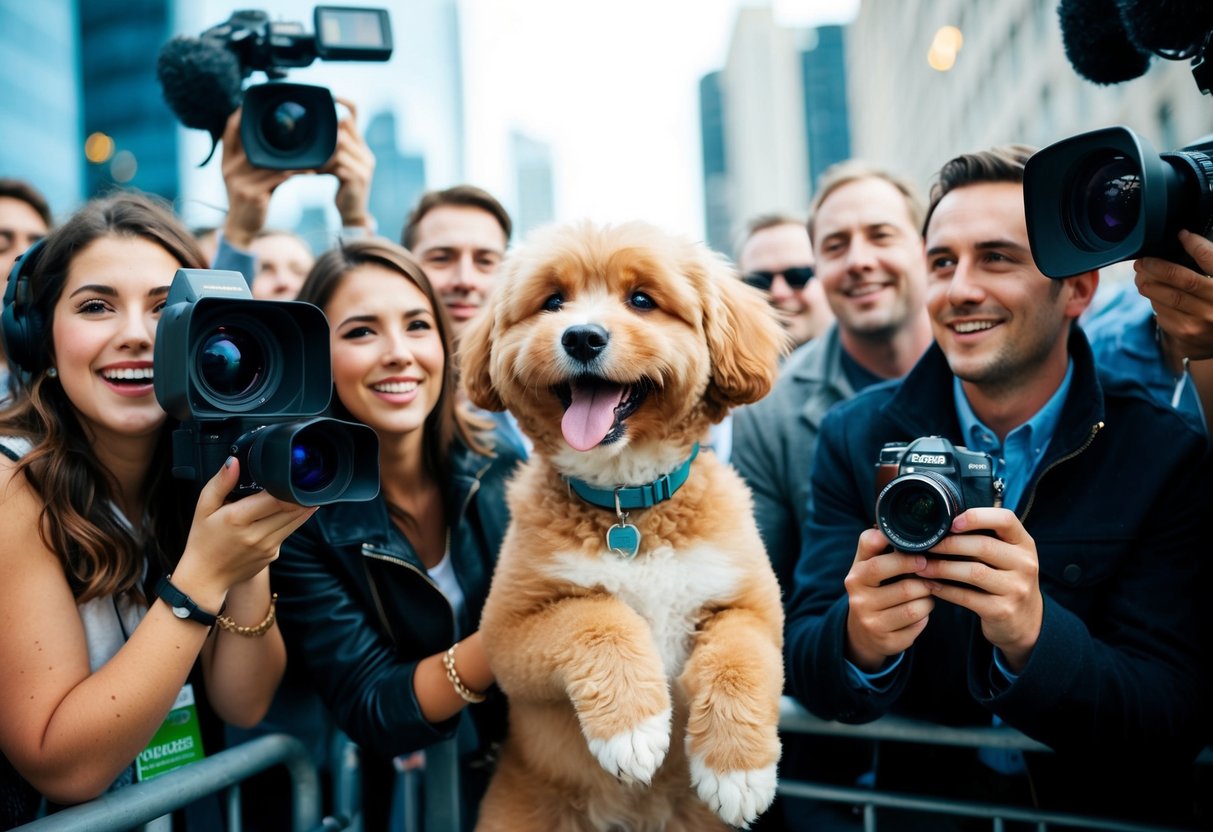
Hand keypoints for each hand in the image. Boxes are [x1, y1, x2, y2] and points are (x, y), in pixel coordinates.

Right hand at [171, 457, 315, 609]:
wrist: (205, 578)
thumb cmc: (202, 540)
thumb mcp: (204, 507)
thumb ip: (221, 482)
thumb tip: (234, 461)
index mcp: (239, 518)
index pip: (277, 497)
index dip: (289, 485)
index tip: (293, 473)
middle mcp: (257, 534)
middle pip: (292, 509)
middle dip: (301, 493)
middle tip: (305, 479)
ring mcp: (268, 547)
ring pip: (296, 521)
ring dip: (303, 506)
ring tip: (305, 492)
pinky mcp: (273, 555)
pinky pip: (288, 533)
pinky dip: (291, 521)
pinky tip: (286, 512)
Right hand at [219, 108, 305, 249]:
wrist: (241, 228)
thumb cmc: (251, 199)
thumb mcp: (249, 176)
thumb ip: (258, 160)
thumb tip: (280, 144)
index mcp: (227, 160)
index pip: (229, 131)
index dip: (240, 115)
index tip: (253, 103)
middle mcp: (229, 168)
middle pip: (250, 141)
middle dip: (272, 131)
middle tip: (294, 122)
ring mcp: (239, 181)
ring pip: (269, 161)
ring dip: (292, 156)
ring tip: (310, 152)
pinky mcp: (252, 194)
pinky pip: (278, 178)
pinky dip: (295, 173)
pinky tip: (309, 171)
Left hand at [320, 97, 375, 229]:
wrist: (353, 214)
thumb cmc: (342, 189)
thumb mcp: (335, 165)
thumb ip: (328, 150)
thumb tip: (310, 139)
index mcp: (360, 146)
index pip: (355, 114)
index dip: (343, 102)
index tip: (329, 96)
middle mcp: (365, 152)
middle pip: (344, 127)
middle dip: (325, 131)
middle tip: (307, 138)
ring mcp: (364, 165)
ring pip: (338, 145)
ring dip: (320, 152)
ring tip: (307, 161)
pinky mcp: (359, 177)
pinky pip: (337, 164)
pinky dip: (322, 167)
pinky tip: (312, 172)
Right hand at [843, 527, 934, 671]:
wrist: (861, 631)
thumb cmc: (871, 588)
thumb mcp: (865, 565)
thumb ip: (873, 544)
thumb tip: (884, 526)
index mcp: (855, 576)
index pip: (880, 564)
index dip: (905, 560)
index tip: (922, 556)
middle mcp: (859, 600)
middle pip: (906, 587)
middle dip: (925, 580)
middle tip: (933, 574)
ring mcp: (872, 623)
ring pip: (917, 607)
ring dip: (928, 599)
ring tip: (926, 593)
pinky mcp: (887, 642)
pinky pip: (918, 625)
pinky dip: (924, 617)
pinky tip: (919, 612)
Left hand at [917, 507, 1042, 671]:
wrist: (1025, 620)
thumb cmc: (1005, 579)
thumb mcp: (1006, 555)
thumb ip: (985, 539)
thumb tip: (942, 524)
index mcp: (1024, 543)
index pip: (1005, 519)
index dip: (976, 517)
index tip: (951, 523)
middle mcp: (1025, 564)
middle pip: (983, 546)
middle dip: (949, 545)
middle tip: (925, 546)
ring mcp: (1016, 588)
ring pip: (974, 572)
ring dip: (942, 568)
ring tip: (922, 566)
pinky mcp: (1003, 610)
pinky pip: (967, 597)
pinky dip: (945, 590)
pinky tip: (931, 585)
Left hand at [1133, 230, 1212, 360]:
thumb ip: (1207, 265)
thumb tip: (1182, 239)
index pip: (1212, 261)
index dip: (1196, 245)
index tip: (1182, 235)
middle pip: (1184, 280)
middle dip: (1159, 267)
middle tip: (1144, 260)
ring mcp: (1203, 321)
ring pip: (1169, 297)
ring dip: (1149, 283)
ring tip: (1141, 274)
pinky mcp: (1186, 332)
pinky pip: (1162, 312)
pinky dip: (1154, 299)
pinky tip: (1151, 292)